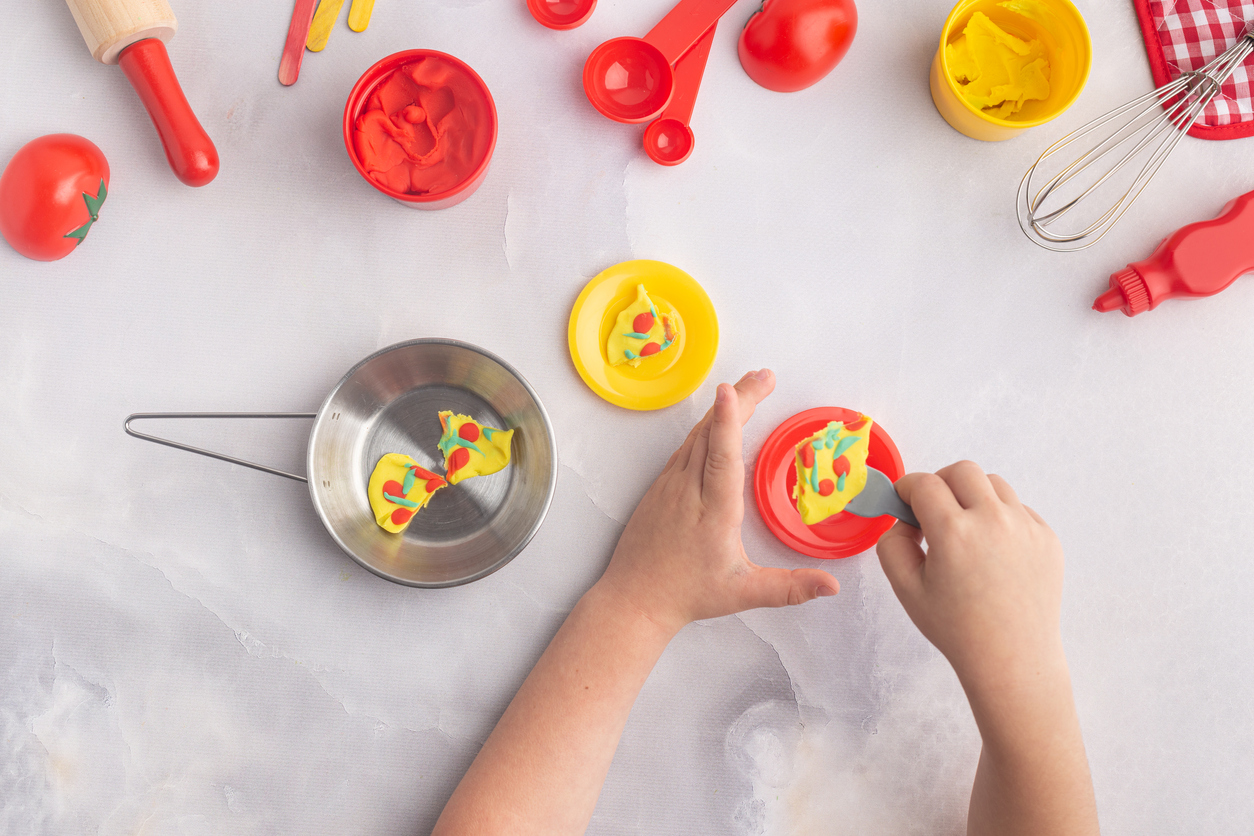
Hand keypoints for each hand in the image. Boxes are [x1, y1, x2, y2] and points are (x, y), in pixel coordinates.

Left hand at [598, 369, 838, 634]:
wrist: (633, 599)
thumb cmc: (685, 594)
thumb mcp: (743, 593)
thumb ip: (791, 588)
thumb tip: (831, 585)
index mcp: (713, 511)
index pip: (720, 457)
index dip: (726, 422)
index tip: (730, 391)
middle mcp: (689, 490)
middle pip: (712, 433)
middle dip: (739, 398)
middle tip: (765, 376)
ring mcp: (670, 485)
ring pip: (696, 435)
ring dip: (723, 408)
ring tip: (748, 387)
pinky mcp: (661, 486)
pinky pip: (685, 447)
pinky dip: (706, 426)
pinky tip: (716, 419)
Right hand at [876, 462, 1065, 692]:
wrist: (1012, 659)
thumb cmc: (958, 629)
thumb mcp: (905, 589)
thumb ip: (891, 544)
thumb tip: (903, 520)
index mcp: (953, 532)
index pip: (923, 484)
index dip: (906, 489)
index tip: (903, 503)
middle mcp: (993, 521)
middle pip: (962, 470)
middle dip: (940, 483)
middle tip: (932, 511)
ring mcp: (1026, 527)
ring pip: (994, 483)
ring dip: (972, 496)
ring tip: (965, 531)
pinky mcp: (1047, 538)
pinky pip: (1018, 508)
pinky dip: (999, 517)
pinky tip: (990, 551)